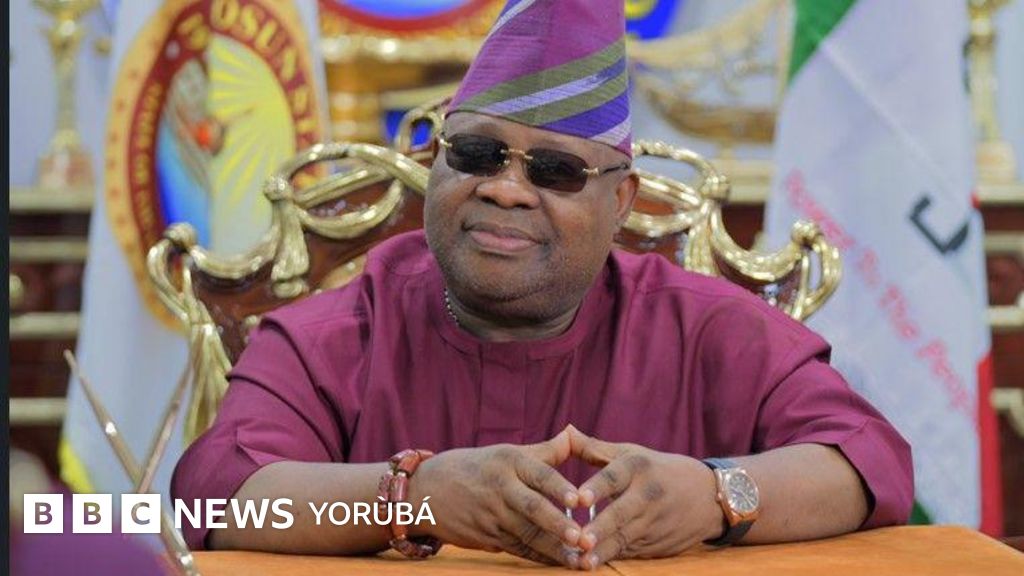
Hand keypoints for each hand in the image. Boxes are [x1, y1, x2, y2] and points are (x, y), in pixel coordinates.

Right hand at [409, 429, 583, 566]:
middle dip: (557, 524)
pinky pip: (518, 550)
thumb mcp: (504, 453)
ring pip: (528, 535)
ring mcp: (492, 516)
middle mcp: (501, 489)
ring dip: (555, 549)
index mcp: (508, 462)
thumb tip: (573, 435)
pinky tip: (561, 563)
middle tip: (581, 537)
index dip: (559, 488)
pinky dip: (540, 558)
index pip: (539, 474)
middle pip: (532, 508)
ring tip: (580, 560)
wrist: (424, 491)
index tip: (580, 500)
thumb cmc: (473, 467)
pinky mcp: (487, 537)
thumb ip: (544, 451)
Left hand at [567, 426, 722, 569]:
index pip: (615, 477)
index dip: (597, 488)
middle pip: (621, 513)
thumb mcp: (632, 453)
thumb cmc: (659, 470)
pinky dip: (613, 558)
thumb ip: (595, 448)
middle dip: (601, 528)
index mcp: (638, 467)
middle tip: (579, 540)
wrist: (709, 496)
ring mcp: (654, 522)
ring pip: (626, 538)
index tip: (579, 499)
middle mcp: (647, 495)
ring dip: (604, 551)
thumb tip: (565, 431)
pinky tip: (593, 565)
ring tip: (583, 562)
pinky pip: (632, 552)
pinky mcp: (657, 544)